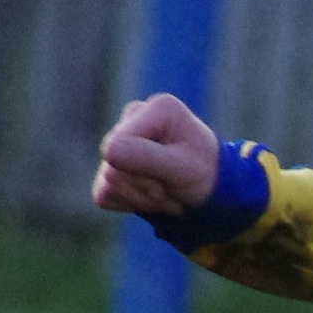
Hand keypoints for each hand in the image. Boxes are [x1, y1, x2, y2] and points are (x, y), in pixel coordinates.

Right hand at [93, 94, 219, 215]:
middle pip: (114, 166)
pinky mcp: (110, 164)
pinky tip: (151, 197)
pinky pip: (104, 193)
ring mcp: (118, 139)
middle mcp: (133, 116)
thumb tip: (108, 151)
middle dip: (145, 189)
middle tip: (173, 190)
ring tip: (167, 194)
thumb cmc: (203, 174)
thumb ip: (147, 157)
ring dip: (142, 199)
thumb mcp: (183, 169)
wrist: (209, 191)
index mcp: (158, 109)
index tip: (173, 179)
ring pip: (108, 182)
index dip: (142, 172)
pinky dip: (130, 204)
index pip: (120, 144)